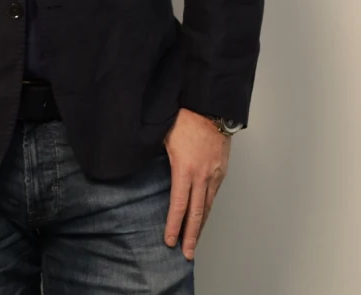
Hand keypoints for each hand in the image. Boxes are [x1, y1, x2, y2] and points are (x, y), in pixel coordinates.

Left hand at [162, 109, 230, 259]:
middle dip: (191, 236)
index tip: (169, 241)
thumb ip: (154, 157)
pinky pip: (214, 194)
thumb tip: (138, 164)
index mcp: (185, 169)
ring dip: (201, 226)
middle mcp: (202, 175)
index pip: (178, 205)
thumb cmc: (185, 118)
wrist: (211, 106)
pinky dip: (208, 209)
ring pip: (207, 206)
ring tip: (194, 241)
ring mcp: (214, 173)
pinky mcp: (221, 170)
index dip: (174, 225)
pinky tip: (203, 216)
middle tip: (186, 254)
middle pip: (197, 213)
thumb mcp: (162, 138)